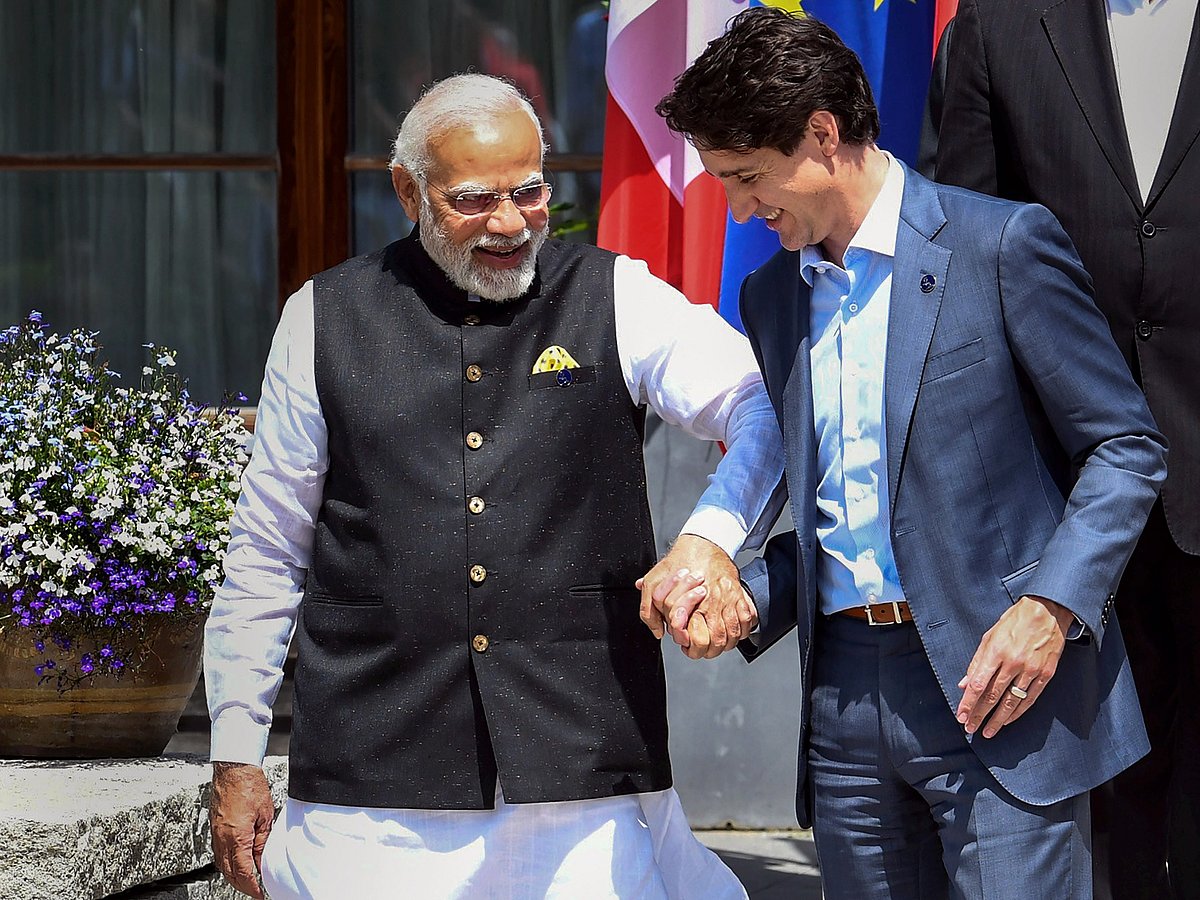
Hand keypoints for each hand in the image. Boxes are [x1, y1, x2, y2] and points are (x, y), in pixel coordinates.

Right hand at [210, 761, 274, 898]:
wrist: (233, 768)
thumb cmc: (251, 786)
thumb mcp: (265, 815)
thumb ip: (262, 840)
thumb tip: (262, 860)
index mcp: (236, 837)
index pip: (243, 871)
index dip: (253, 886)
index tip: (261, 893)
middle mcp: (222, 838)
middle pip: (229, 873)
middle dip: (243, 885)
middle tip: (256, 890)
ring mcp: (216, 834)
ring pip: (222, 864)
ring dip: (234, 876)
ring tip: (248, 881)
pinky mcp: (214, 828)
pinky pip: (218, 853)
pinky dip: (227, 863)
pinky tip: (236, 863)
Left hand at [636, 534, 755, 655]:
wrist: (704, 542)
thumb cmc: (680, 561)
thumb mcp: (655, 580)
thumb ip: (649, 606)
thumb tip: (657, 630)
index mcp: (690, 597)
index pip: (694, 634)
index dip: (689, 645)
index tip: (685, 645)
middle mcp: (712, 599)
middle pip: (716, 639)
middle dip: (708, 650)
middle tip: (701, 649)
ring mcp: (729, 597)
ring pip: (733, 634)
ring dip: (726, 643)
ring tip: (716, 644)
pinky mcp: (741, 593)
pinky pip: (748, 620)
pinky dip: (742, 630)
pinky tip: (733, 631)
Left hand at [956, 595, 1073, 738]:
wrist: (1047, 611)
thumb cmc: (1013, 622)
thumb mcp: (989, 637)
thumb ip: (977, 662)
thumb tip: (963, 684)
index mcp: (996, 651)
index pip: (978, 684)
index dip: (968, 703)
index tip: (961, 716)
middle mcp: (1013, 662)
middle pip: (993, 696)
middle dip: (980, 715)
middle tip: (970, 729)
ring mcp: (1031, 669)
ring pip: (1012, 701)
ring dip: (998, 719)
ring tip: (988, 732)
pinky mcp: (1046, 674)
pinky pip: (1030, 698)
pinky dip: (1018, 712)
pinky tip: (1008, 720)